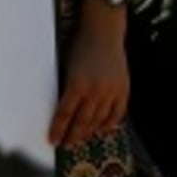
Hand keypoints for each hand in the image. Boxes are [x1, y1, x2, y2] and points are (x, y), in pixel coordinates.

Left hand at [48, 13, 130, 147]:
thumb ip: (67, 88)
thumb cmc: (80, 45)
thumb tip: (63, 111)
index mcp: (76, 83)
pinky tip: (101, 129)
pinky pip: (117, 113)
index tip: (53, 141)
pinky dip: (109, 123)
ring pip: (99, 120)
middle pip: (82, 121)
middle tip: (66, 145)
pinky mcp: (123, 89)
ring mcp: (111, 91)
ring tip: (81, 139)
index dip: (58, 129)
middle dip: (72, 135)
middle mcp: (94, 90)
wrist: (103, 31)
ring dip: (89, 132)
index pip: (65, 114)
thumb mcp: (66, 66)